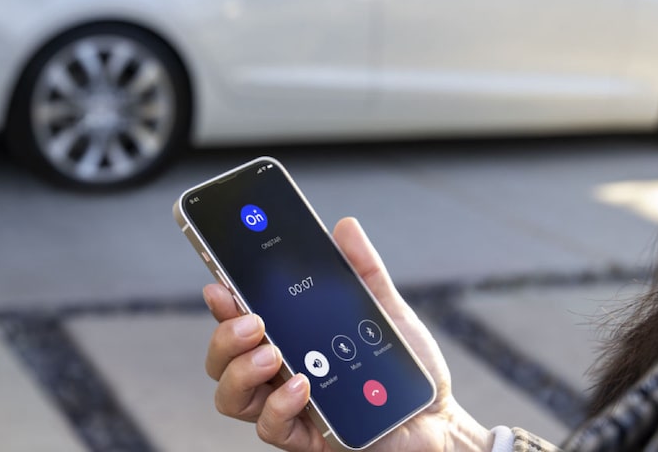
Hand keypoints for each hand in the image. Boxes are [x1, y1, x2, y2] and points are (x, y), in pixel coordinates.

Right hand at [203, 217, 494, 451]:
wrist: (438, 420)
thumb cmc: (404, 371)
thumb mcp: (385, 311)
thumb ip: (363, 270)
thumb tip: (345, 227)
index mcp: (289, 341)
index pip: (239, 321)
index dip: (222, 304)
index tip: (219, 284)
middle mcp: (279, 375)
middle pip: (221, 360)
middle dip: (225, 336)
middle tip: (253, 321)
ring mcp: (289, 408)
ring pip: (231, 397)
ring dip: (241, 371)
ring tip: (272, 353)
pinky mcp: (307, 439)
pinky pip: (272, 428)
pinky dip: (280, 404)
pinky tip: (302, 385)